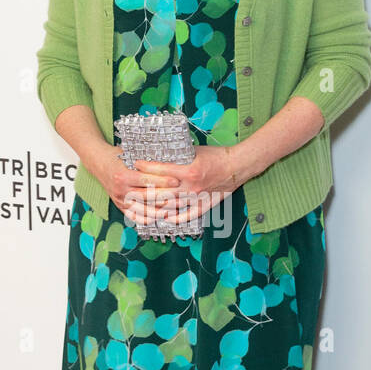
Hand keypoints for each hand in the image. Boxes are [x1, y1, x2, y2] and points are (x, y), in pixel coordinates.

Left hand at [119, 143, 239, 229]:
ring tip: (142, 204)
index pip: (161, 170)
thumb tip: (161, 154)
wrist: (236, 166)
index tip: (136, 164)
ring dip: (156, 206)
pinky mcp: (203, 205)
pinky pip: (186, 215)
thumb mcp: (195, 151)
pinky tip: (164, 217)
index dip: (146, 167)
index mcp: (188, 170)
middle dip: (145, 189)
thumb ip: (179, 156)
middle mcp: (191, 186)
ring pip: (171, 205)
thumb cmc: (217, 156)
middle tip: (133, 186)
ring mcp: (197, 198)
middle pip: (162, 191)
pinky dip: (174, 218)